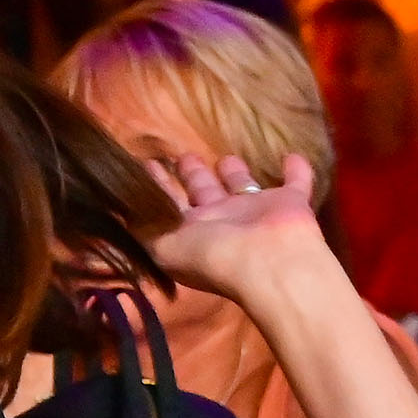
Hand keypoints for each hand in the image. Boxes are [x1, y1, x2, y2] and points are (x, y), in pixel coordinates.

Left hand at [145, 152, 336, 307]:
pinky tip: (292, 155)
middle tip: (183, 155)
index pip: (171, 204)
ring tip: (226, 155)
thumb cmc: (213, 254)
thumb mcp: (163, 245)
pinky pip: (296, 182)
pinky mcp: (290, 202)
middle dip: (193, 175)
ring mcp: (258, 211)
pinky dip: (296, 170)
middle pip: (205, 192)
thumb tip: (120, 208)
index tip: (146, 164)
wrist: (269, 262)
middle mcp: (223, 220)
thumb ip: (143, 225)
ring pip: (243, 186)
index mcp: (193, 230)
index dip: (158, 186)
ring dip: (235, 172)